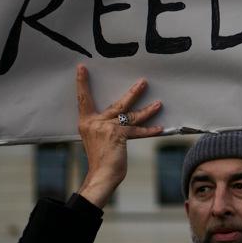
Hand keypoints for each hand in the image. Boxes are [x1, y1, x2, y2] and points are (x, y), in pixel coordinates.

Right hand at [73, 65, 162, 207]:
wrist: (100, 175)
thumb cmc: (99, 158)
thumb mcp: (94, 139)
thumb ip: (102, 127)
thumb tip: (118, 118)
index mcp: (86, 122)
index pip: (83, 99)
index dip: (82, 83)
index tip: (82, 68)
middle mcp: (95, 123)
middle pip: (117, 103)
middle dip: (133, 93)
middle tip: (143, 82)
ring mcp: (108, 128)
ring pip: (131, 115)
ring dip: (147, 110)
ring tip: (159, 104)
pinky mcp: (119, 135)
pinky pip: (138, 131)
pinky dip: (150, 130)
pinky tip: (160, 128)